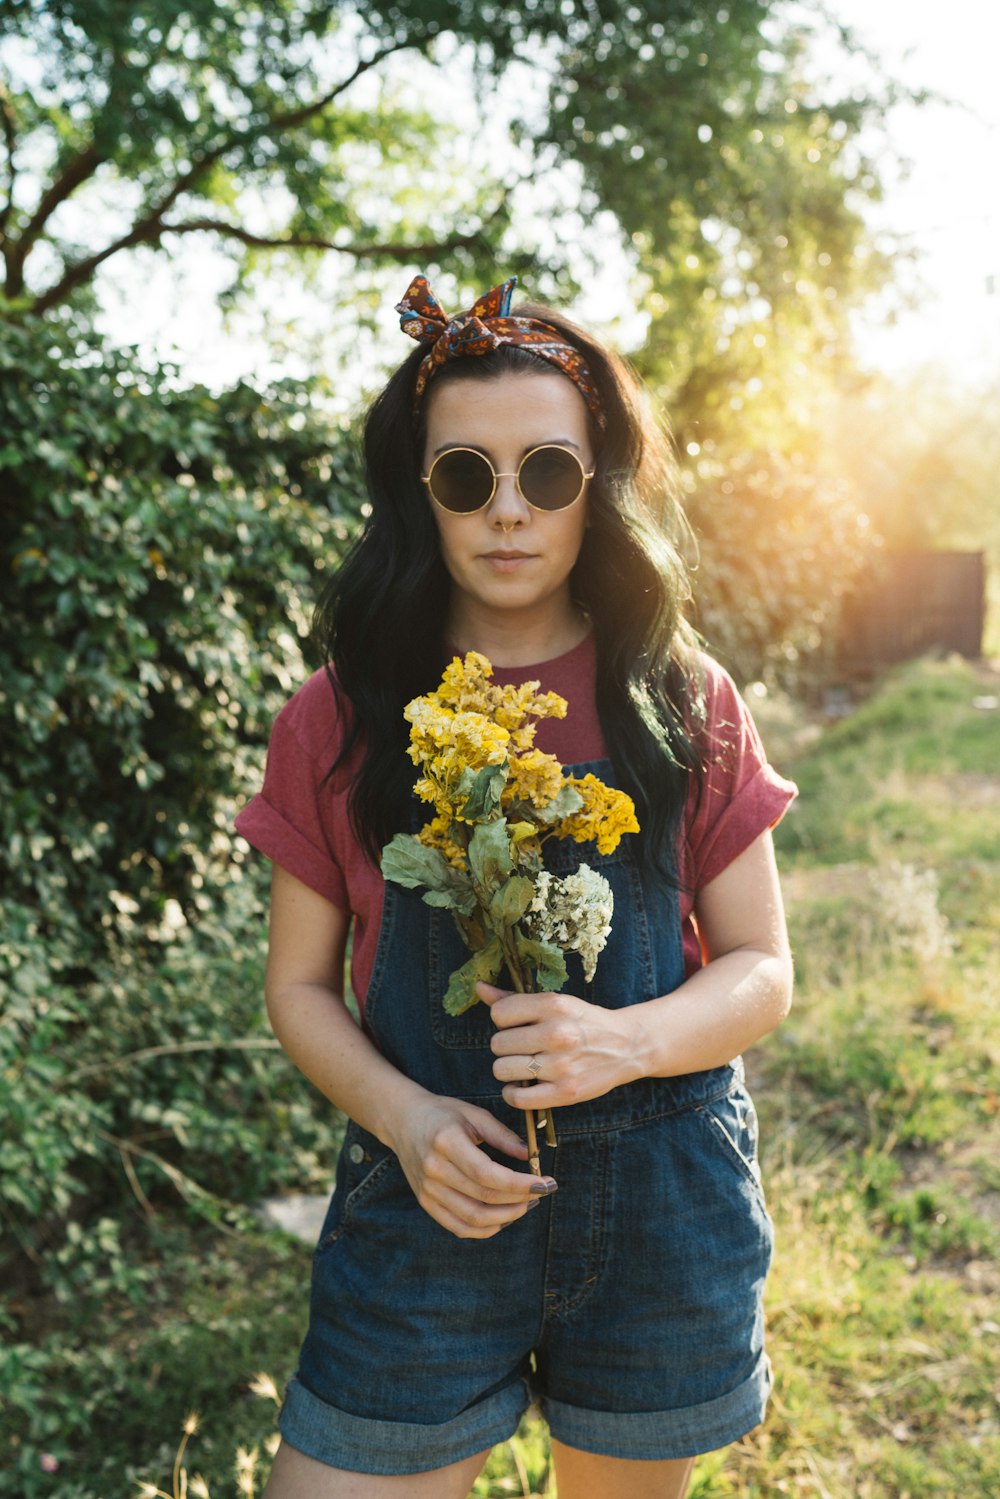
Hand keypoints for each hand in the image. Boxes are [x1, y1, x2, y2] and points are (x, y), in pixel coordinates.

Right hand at [388, 1091, 556, 1239]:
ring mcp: (427, 1190)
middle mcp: (434, 1170)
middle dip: (520, 1200)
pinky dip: (485, 1229)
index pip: (487, 1174)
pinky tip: (503, 1218)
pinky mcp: (426, 1203)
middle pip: (484, 1198)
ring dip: (506, 1217)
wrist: (403, 1121)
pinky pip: (458, 1227)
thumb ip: (503, 1135)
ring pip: (473, 1219)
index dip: (519, 1184)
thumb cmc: (442, 1114)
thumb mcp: (474, 1114)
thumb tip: (530, 1155)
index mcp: (446, 1142)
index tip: (544, 1183)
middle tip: (542, 1191)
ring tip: (526, 1205)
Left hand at [479, 982, 644, 1109]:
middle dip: (506, 1046)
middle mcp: (557, 1033)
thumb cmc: (584, 1022)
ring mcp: (561, 1065)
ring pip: (502, 1070)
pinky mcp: (565, 1092)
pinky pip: (517, 1098)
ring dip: (508, 1070)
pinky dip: (514, 1094)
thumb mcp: (555, 1002)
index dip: (504, 1021)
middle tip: (524, 1048)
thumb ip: (514, 998)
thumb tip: (478, 987)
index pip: (499, 1014)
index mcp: (554, 1005)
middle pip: (497, 1043)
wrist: (627, 1047)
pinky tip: (525, 1086)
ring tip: (524, 1066)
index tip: (518, 1025)